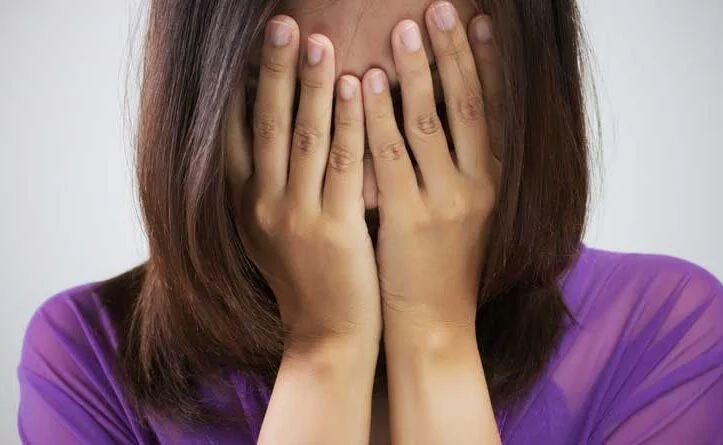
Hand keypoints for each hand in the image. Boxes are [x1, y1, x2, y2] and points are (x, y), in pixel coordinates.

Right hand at [225, 16, 380, 350]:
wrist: (326, 336)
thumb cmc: (306, 278)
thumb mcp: (271, 230)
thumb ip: (266, 184)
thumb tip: (273, 131)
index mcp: (243, 202)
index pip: (236, 131)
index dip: (243, 85)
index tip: (255, 45)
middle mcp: (261, 205)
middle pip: (266, 123)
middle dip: (274, 70)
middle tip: (282, 23)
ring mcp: (295, 217)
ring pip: (304, 137)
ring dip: (312, 85)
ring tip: (320, 40)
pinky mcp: (334, 230)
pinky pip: (344, 165)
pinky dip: (350, 122)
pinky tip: (359, 87)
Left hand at [362, 3, 503, 331]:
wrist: (436, 323)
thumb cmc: (446, 265)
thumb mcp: (468, 211)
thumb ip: (464, 165)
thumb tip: (447, 113)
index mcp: (495, 181)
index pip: (496, 109)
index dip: (488, 62)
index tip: (478, 21)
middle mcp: (478, 186)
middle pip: (469, 105)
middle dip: (453, 53)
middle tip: (439, 8)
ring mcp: (444, 202)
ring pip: (429, 123)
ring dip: (416, 72)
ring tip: (402, 29)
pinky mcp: (407, 220)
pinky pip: (390, 158)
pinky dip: (378, 117)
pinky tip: (367, 84)